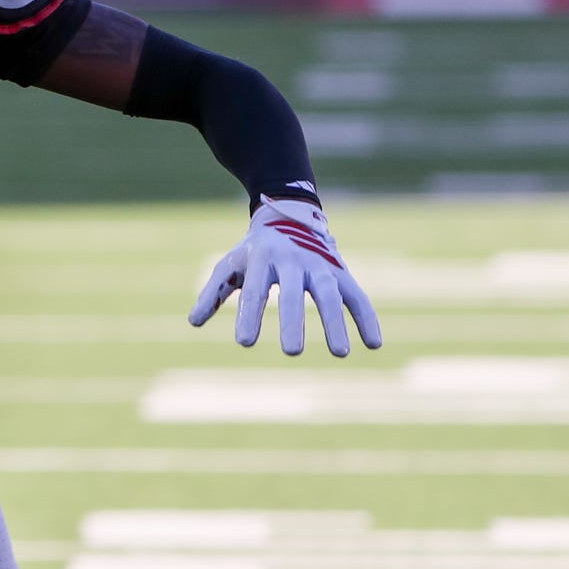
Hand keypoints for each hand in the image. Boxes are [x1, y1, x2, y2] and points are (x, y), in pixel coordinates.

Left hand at [189, 197, 382, 356]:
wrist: (289, 215)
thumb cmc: (254, 250)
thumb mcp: (229, 265)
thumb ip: (213, 293)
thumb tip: (194, 322)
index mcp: (261, 259)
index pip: (254, 291)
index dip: (249, 315)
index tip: (244, 342)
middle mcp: (293, 261)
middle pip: (293, 293)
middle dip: (293, 321)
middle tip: (291, 352)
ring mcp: (320, 265)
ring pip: (329, 294)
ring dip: (335, 323)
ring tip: (339, 353)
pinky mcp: (341, 272)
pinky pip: (357, 295)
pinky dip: (366, 317)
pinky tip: (373, 344)